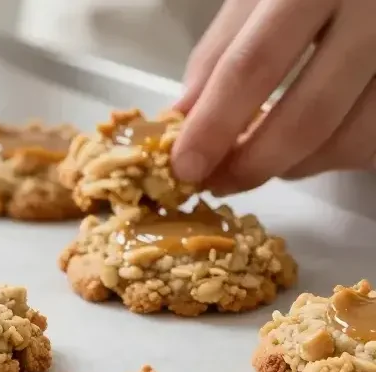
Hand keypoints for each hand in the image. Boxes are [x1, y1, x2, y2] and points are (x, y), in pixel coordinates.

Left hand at [173, 0, 375, 194]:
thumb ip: (223, 47)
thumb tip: (184, 118)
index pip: (254, 65)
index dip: (214, 123)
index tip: (186, 167)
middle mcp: (370, 17)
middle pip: (309, 114)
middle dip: (254, 163)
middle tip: (218, 184)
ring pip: (350, 138)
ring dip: (293, 166)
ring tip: (258, 161)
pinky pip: (374, 140)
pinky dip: (332, 156)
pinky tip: (306, 146)